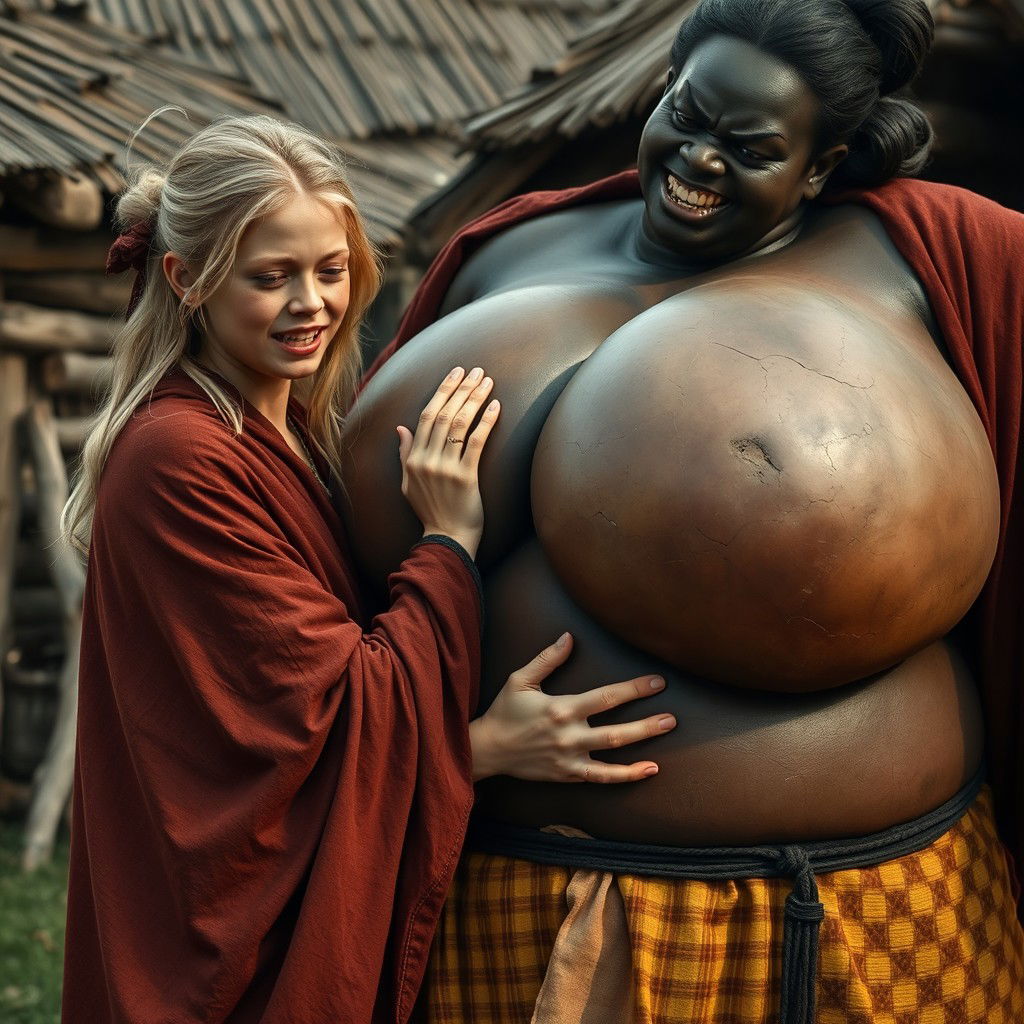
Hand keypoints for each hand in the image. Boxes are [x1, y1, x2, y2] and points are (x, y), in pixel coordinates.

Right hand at [397, 367, 499, 559]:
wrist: (447, 538)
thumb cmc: (431, 511)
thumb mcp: (409, 483)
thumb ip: (405, 454)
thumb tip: (400, 428)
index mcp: (413, 459)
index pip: (426, 416)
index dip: (442, 391)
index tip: (456, 373)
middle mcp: (426, 460)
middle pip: (443, 414)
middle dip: (460, 388)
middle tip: (476, 370)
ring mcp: (445, 469)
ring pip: (459, 424)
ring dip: (474, 399)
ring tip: (487, 381)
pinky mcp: (465, 478)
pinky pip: (475, 443)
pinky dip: (485, 422)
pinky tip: (495, 406)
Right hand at [469, 633, 675, 782]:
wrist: (488, 750)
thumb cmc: (505, 711)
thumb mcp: (520, 680)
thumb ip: (547, 659)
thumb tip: (569, 637)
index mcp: (561, 709)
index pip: (605, 697)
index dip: (634, 689)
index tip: (657, 682)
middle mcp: (568, 735)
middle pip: (616, 730)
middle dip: (647, 723)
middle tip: (673, 717)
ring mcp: (570, 758)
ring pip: (613, 754)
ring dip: (643, 746)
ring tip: (666, 734)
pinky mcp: (568, 775)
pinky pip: (602, 778)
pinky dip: (627, 775)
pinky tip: (649, 770)